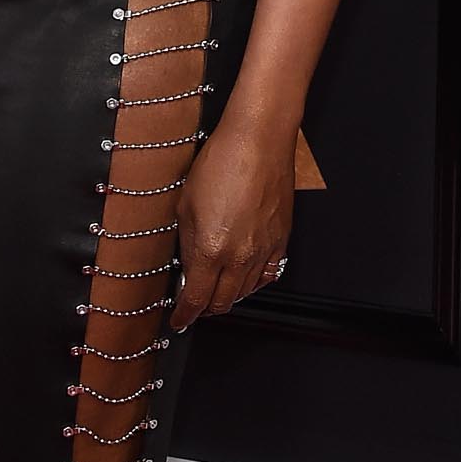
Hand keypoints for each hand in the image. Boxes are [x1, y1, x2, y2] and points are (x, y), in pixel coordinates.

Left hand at [170, 119, 292, 326]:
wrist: (259, 142)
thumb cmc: (222, 163)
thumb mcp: (186, 204)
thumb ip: (186, 243)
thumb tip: (187, 267)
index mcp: (211, 249)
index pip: (196, 298)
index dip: (185, 315)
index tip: (179, 320)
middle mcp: (240, 256)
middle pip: (222, 302)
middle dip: (205, 308)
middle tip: (194, 303)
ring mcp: (264, 250)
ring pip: (245, 292)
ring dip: (228, 296)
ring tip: (216, 289)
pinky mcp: (281, 240)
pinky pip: (268, 275)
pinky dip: (253, 283)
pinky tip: (244, 277)